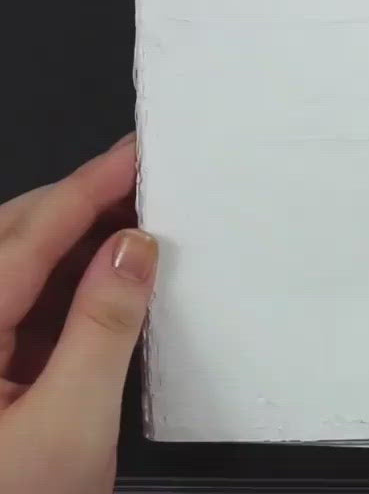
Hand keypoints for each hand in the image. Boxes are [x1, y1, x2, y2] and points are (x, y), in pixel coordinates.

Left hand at [0, 134, 157, 493]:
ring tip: (137, 218)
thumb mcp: (71, 424)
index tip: (133, 153)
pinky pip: (34, 298)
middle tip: (143, 179)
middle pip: (17, 236)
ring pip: (26, 264)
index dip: (88, 187)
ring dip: (83, 237)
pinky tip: (112, 272)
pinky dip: (77, 277)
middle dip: (82, 201)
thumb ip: (104, 327)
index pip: (29, 236)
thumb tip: (135, 248)